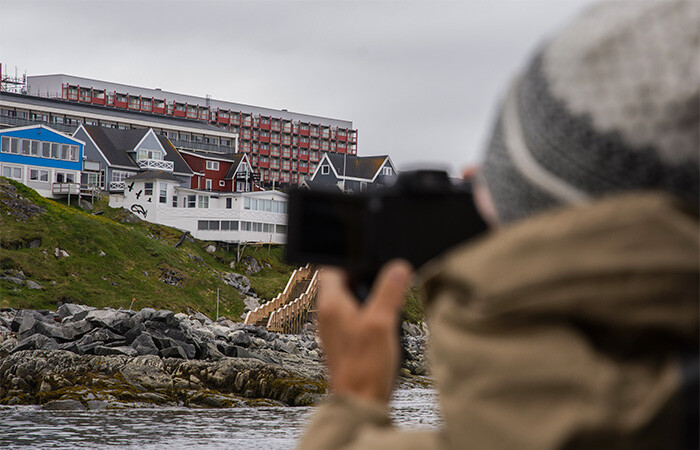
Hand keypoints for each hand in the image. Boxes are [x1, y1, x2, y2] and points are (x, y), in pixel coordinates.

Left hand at [317, 260, 413, 404]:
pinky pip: (354, 319)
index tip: (369, 261)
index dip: (350, 260)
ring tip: (385, 308)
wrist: (359, 403)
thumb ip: (389, 292)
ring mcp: (334, 329)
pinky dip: (368, 317)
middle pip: (342, 283)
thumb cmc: (364, 367)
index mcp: (331, 305)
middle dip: (363, 280)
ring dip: (367, 299)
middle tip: (383, 284)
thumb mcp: (381, 323)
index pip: (331, 268)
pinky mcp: (344, 342)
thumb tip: (398, 267)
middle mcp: (328, 315)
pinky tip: (384, 328)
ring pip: (350, 301)